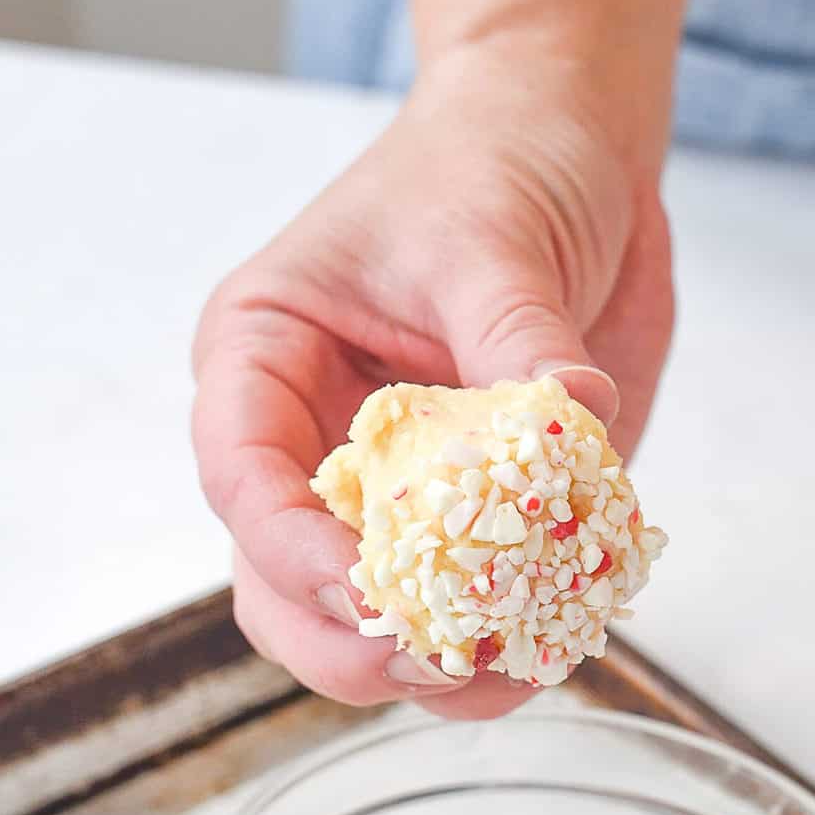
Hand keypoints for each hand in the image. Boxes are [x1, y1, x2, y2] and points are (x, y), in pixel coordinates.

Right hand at [191, 50, 673, 717]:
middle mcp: (310, 443)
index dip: (290, 552)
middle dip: (350, 641)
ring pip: (367, 625)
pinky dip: (509, 643)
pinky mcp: (476, 517)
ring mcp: (389, 492)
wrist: (570, 143)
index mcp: (264, 362)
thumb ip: (518, 341)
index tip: (364, 593)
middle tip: (435, 662)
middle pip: (282, 588)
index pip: (241, 476)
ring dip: (432, 668)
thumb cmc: (491, 160)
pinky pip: (472, 608)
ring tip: (510, 671)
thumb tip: (573, 420)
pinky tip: (559, 638)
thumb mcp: (491, 238)